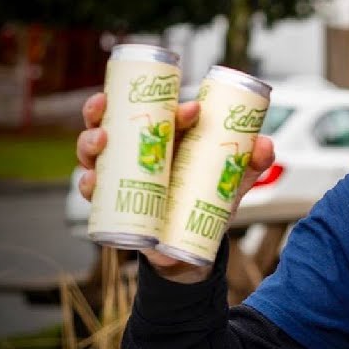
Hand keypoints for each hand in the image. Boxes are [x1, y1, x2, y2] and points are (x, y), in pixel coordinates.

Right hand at [76, 92, 275, 281]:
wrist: (192, 245)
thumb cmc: (210, 198)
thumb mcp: (235, 178)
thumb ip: (254, 161)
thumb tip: (263, 144)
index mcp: (167, 135)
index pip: (159, 110)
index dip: (168, 103)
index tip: (191, 109)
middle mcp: (136, 148)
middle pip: (111, 120)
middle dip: (102, 109)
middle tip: (106, 107)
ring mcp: (119, 173)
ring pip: (93, 151)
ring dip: (89, 141)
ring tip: (100, 140)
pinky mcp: (111, 201)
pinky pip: (91, 190)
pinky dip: (86, 183)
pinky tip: (89, 180)